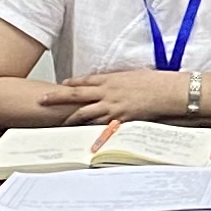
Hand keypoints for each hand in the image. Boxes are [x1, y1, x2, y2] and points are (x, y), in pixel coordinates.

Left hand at [58, 69, 197, 124]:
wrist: (168, 91)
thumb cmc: (156, 81)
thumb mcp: (135, 75)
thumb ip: (120, 79)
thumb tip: (113, 82)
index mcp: (111, 79)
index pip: (85, 80)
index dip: (71, 83)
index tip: (61, 84)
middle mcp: (108, 92)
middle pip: (76, 94)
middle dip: (57, 97)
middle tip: (42, 99)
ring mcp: (112, 107)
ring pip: (85, 113)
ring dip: (70, 118)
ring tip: (59, 123)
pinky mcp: (120, 119)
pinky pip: (101, 126)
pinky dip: (91, 131)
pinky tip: (83, 136)